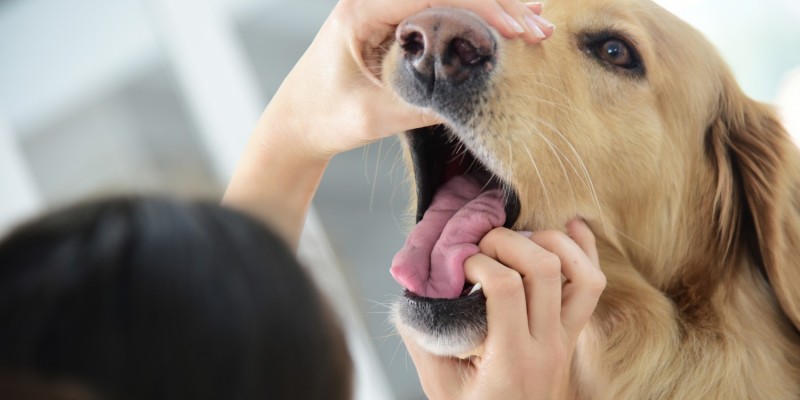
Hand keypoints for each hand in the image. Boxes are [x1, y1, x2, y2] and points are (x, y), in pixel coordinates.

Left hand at [261, 0, 554, 159]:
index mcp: (361, 9)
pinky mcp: (392, 19)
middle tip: (538, 29)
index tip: (518, 30)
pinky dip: (475, 15)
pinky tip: (507, 22)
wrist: (296, 122)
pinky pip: (440, 7)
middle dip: (498, 4)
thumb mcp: (377, 115)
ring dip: (493, 7)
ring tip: (535, 24)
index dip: (484, 6)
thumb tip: (482, 95)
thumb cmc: (325, 116)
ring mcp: (384, 6)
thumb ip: (427, 103)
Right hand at [402, 220, 605, 399]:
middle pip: (545, 268)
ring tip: (518, 239)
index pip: (507, 286)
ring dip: (551, 242)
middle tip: (482, 246)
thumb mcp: (439, 384)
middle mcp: (547, 345)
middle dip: (509, 241)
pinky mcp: (572, 334)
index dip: (480, 261)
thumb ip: (423, 337)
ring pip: (582, 273)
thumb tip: (417, 290)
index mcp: (511, 359)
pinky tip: (568, 227)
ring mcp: (566, 339)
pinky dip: (584, 249)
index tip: (460, 266)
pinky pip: (592, 285)